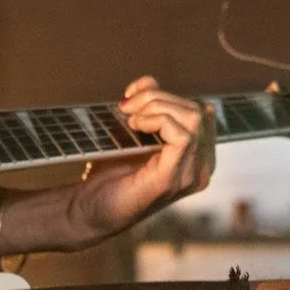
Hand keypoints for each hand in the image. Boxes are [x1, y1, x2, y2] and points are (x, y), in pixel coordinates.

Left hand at [0, 77, 216, 256]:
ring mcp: (190, 176)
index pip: (199, 112)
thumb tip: (150, 81)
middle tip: (126, 105)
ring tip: (130, 115)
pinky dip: (157, 120)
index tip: (133, 95)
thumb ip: (147, 107)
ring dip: (157, 106)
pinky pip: (182, 135)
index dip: (167, 95)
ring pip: (192, 118)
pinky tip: (135, 125)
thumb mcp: (133, 132)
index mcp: (198, 157)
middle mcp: (202, 168)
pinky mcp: (172, 179)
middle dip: (158, 98)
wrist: (88, 209)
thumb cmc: (111, 173)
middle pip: (196, 111)